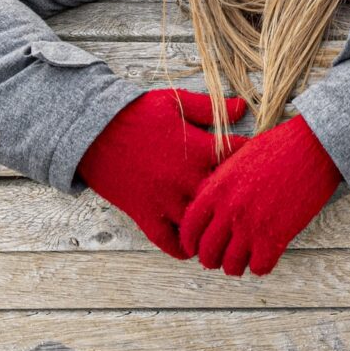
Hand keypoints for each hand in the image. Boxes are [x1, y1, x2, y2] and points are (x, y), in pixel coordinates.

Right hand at [75, 88, 249, 259]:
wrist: (92, 130)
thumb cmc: (136, 113)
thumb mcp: (175, 102)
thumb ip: (210, 108)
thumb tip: (243, 105)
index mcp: (196, 149)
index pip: (238, 158)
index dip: (251, 159)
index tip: (257, 161)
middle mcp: (184, 178)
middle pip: (225, 198)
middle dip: (237, 197)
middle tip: (245, 199)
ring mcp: (165, 200)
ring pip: (201, 224)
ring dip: (213, 226)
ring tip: (223, 226)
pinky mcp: (145, 215)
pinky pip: (169, 242)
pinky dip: (183, 247)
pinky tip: (193, 244)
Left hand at [178, 113, 342, 275]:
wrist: (312, 146)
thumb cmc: (276, 148)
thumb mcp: (236, 160)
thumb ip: (216, 185)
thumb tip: (203, 206)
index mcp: (217, 190)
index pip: (189, 228)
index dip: (189, 243)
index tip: (195, 247)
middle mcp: (230, 211)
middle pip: (207, 253)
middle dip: (210, 260)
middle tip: (219, 259)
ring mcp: (252, 225)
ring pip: (230, 266)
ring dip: (234, 266)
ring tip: (242, 260)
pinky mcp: (276, 236)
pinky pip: (259, 267)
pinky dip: (260, 266)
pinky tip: (265, 255)